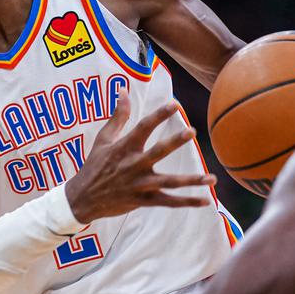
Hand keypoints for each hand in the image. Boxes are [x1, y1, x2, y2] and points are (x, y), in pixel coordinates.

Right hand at [64, 98, 214, 223]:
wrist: (83, 199)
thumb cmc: (94, 166)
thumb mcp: (103, 139)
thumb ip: (118, 116)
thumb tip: (124, 90)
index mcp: (124, 148)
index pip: (143, 128)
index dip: (158, 115)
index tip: (175, 104)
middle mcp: (134, 165)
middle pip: (158, 152)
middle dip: (174, 141)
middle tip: (191, 131)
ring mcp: (140, 185)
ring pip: (169, 182)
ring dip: (191, 180)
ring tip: (211, 177)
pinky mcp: (144, 201)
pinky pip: (169, 202)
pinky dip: (188, 202)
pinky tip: (206, 200)